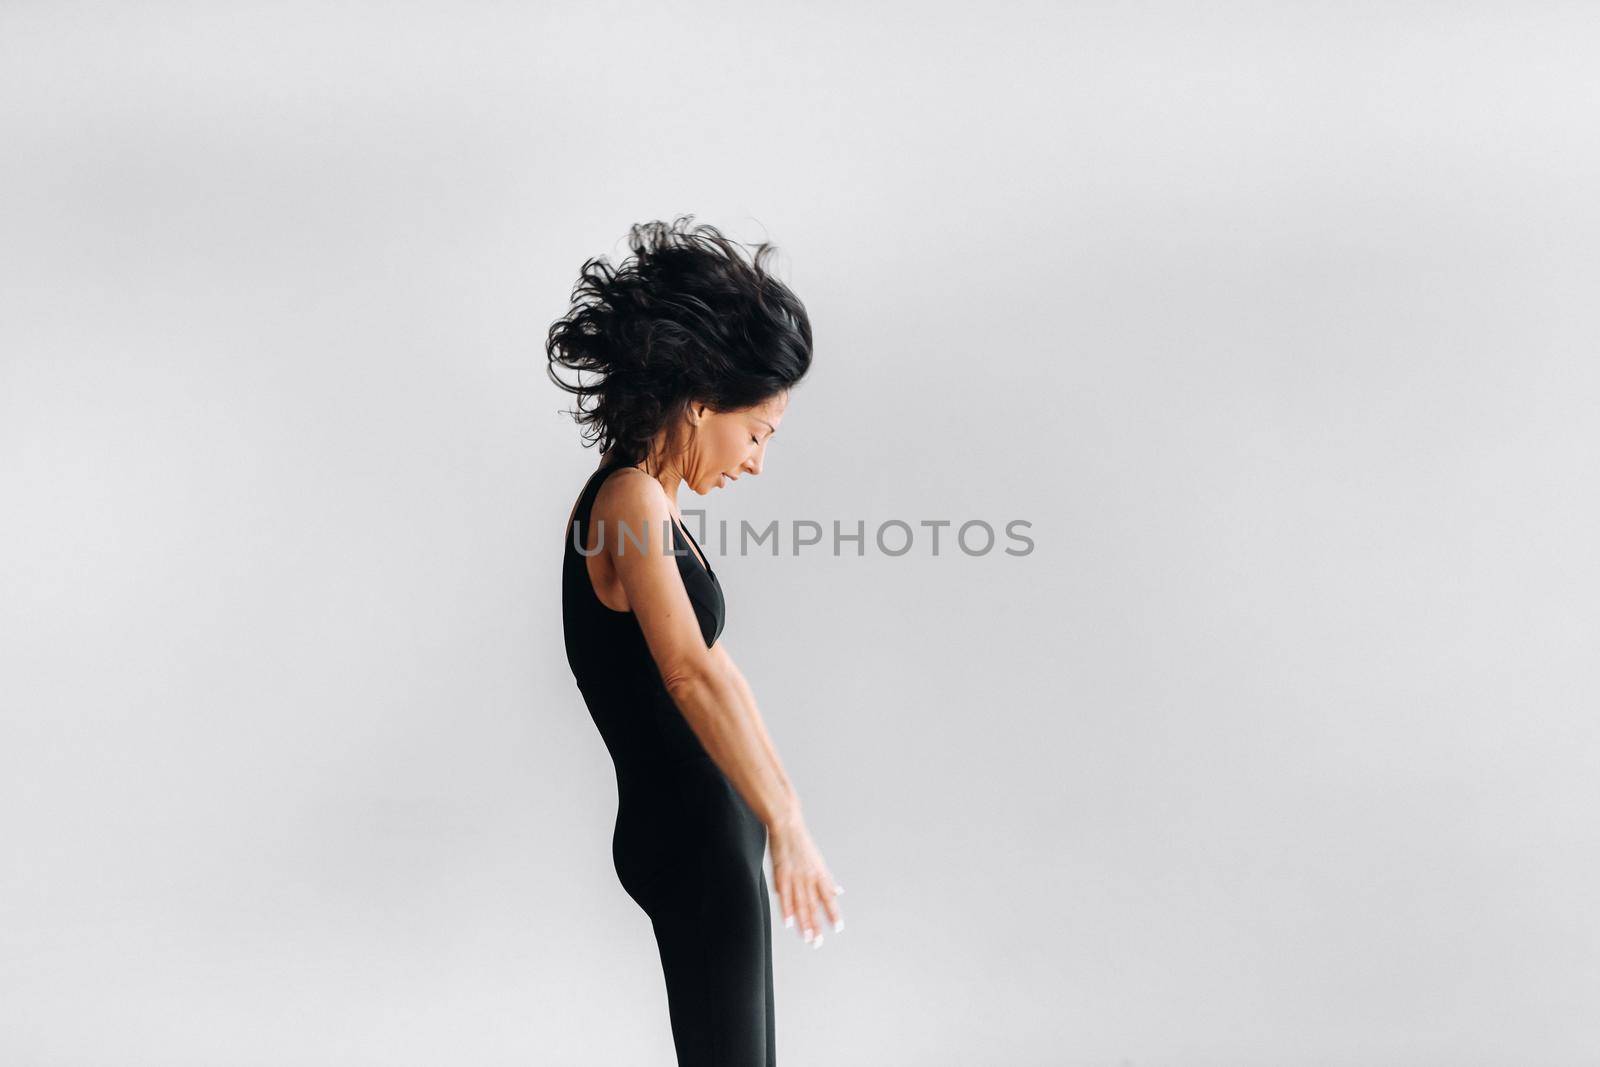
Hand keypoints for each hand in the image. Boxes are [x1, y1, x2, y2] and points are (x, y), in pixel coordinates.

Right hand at [767, 814, 842, 946]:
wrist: (787, 825)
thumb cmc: (801, 844)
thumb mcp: (819, 862)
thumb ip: (828, 880)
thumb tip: (840, 892)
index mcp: (819, 874)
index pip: (829, 897)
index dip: (833, 913)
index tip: (838, 928)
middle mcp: (809, 877)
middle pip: (814, 906)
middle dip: (816, 925)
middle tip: (818, 943)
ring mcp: (795, 877)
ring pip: (801, 904)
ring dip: (804, 923)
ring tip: (806, 938)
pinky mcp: (781, 875)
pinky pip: (785, 896)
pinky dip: (787, 910)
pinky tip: (790, 923)